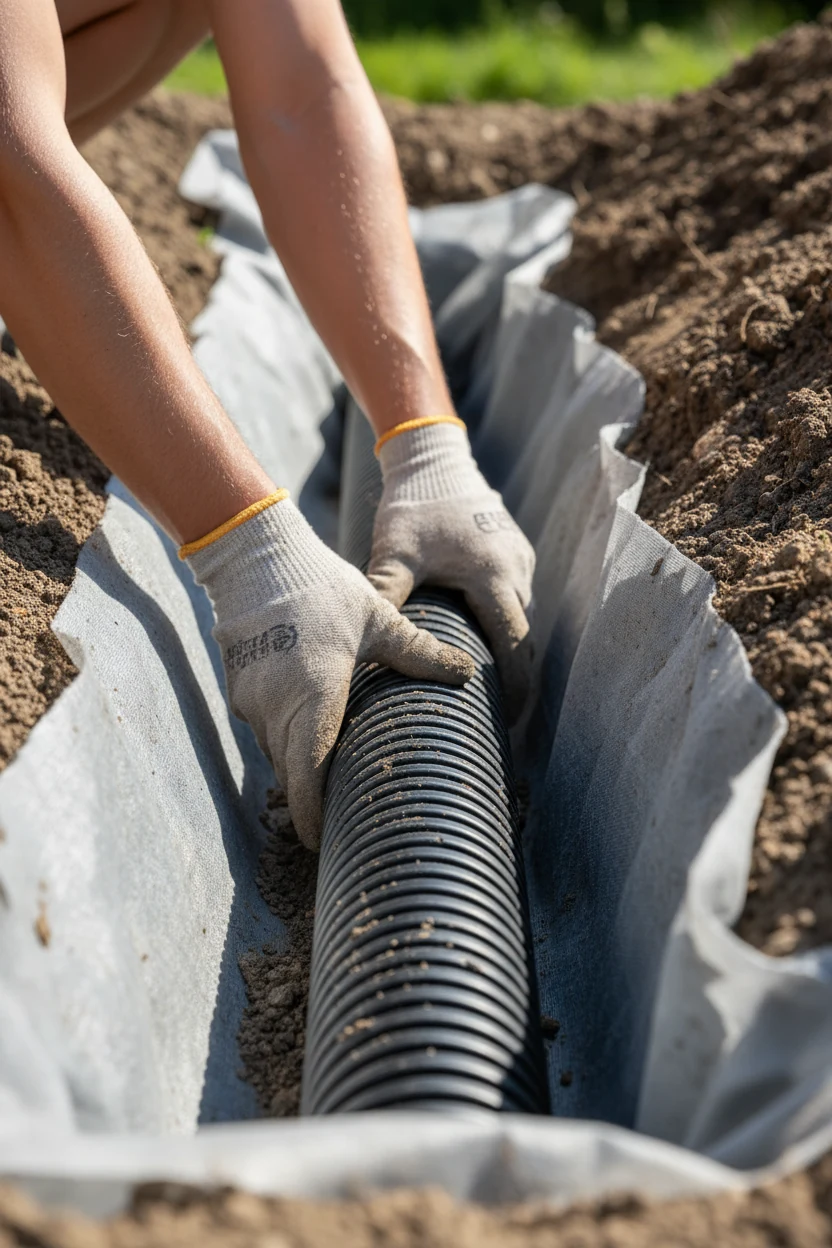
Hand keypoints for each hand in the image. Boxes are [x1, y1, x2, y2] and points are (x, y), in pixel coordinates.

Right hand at [187, 498, 474, 848]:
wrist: (254, 555)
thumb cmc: (320, 586)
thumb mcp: (377, 618)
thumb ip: (418, 652)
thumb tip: (468, 673)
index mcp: (314, 698)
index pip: (307, 778)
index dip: (313, 817)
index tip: (323, 843)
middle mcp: (277, 708)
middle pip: (291, 775)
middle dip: (310, 801)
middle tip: (337, 819)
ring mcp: (251, 700)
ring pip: (276, 751)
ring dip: (299, 765)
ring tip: (329, 775)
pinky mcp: (239, 687)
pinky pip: (263, 727)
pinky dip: (285, 736)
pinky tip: (308, 728)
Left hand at [367, 420, 534, 720]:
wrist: (434, 459)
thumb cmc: (413, 506)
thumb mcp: (395, 552)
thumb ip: (386, 593)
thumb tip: (367, 638)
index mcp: (493, 576)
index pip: (515, 645)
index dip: (516, 686)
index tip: (511, 720)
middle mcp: (516, 570)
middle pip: (524, 637)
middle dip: (516, 677)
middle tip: (502, 718)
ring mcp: (520, 559)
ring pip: (521, 617)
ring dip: (510, 649)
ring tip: (491, 689)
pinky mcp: (515, 551)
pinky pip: (516, 596)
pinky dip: (505, 622)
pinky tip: (484, 642)